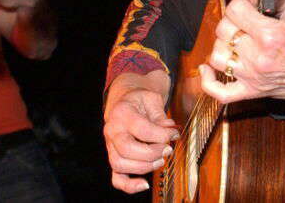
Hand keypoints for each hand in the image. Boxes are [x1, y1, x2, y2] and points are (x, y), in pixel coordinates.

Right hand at [104, 80, 178, 194]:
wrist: (123, 102)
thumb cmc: (139, 101)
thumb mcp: (151, 99)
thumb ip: (161, 116)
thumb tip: (170, 130)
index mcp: (122, 113)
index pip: (142, 129)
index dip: (161, 135)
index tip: (173, 134)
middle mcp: (112, 130)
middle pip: (127, 149)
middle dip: (152, 153)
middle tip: (167, 149)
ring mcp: (110, 146)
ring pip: (121, 164)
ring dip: (145, 166)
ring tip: (161, 160)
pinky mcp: (114, 158)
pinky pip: (117, 178)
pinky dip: (129, 186)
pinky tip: (144, 185)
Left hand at [200, 0, 284, 106]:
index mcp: (272, 36)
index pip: (236, 9)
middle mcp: (260, 58)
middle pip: (224, 30)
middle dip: (233, 17)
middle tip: (246, 16)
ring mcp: (255, 77)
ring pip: (217, 56)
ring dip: (222, 42)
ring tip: (235, 37)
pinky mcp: (255, 91)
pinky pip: (220, 92)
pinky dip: (209, 80)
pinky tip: (209, 66)